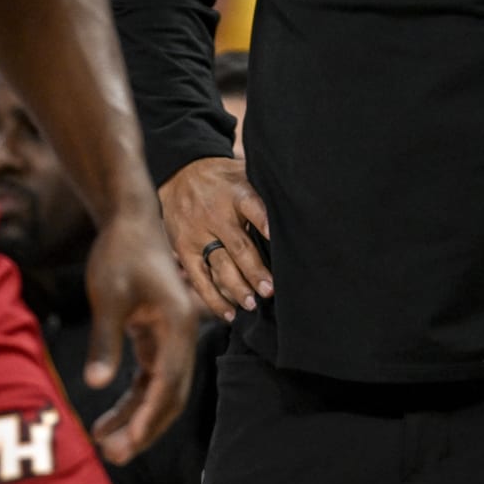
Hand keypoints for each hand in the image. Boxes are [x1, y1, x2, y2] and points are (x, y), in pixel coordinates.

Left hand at [81, 206, 200, 464]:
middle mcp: (181, 334)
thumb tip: (95, 384)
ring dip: (138, 417)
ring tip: (107, 443)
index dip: (148, 417)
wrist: (129, 219)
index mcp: (177, 325)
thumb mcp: (108, 295)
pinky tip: (109, 416)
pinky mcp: (156, 334)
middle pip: (170, 393)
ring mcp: (171, 335)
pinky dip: (133, 398)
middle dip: (145, 427)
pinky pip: (150, 376)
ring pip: (160, 388)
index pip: (167, 383)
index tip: (127, 443)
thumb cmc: (120, 252)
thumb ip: (104, 341)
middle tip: (115, 455)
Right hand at [158, 156, 271, 321]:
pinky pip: (199, 277)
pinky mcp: (183, 248)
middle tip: (270, 290)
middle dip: (254, 270)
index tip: (274, 237)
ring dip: (237, 287)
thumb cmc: (224, 178)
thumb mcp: (243, 172)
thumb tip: (302, 207)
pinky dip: (213, 297)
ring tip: (252, 304)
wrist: (180, 170)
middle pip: (238, 245)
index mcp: (235, 192)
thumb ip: (264, 191)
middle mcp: (215, 213)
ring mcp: (198, 233)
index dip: (264, 221)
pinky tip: (229, 313)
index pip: (251, 205)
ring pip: (219, 264)